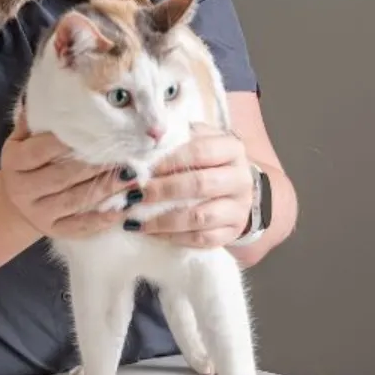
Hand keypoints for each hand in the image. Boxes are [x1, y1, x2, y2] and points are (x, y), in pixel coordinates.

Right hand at [0, 112, 137, 239]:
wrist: (15, 203)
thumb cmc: (27, 161)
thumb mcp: (22, 139)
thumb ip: (36, 120)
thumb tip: (54, 89)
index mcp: (14, 162)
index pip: (40, 151)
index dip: (65, 142)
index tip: (95, 130)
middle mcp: (23, 189)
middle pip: (62, 176)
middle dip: (95, 165)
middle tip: (125, 153)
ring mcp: (38, 213)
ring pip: (75, 201)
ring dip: (106, 189)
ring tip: (133, 176)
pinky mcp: (54, 231)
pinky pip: (80, 227)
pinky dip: (103, 218)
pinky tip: (124, 207)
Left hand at [138, 123, 253, 248]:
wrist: (232, 188)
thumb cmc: (204, 161)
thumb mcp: (194, 141)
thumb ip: (174, 137)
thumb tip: (147, 135)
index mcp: (231, 148)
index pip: (200, 151)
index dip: (168, 160)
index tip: (142, 168)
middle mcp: (240, 178)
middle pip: (199, 184)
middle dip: (162, 191)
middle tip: (134, 195)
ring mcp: (239, 208)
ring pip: (200, 217)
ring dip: (164, 219)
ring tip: (135, 219)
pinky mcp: (232, 231)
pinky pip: (203, 239)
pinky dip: (174, 237)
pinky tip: (152, 233)